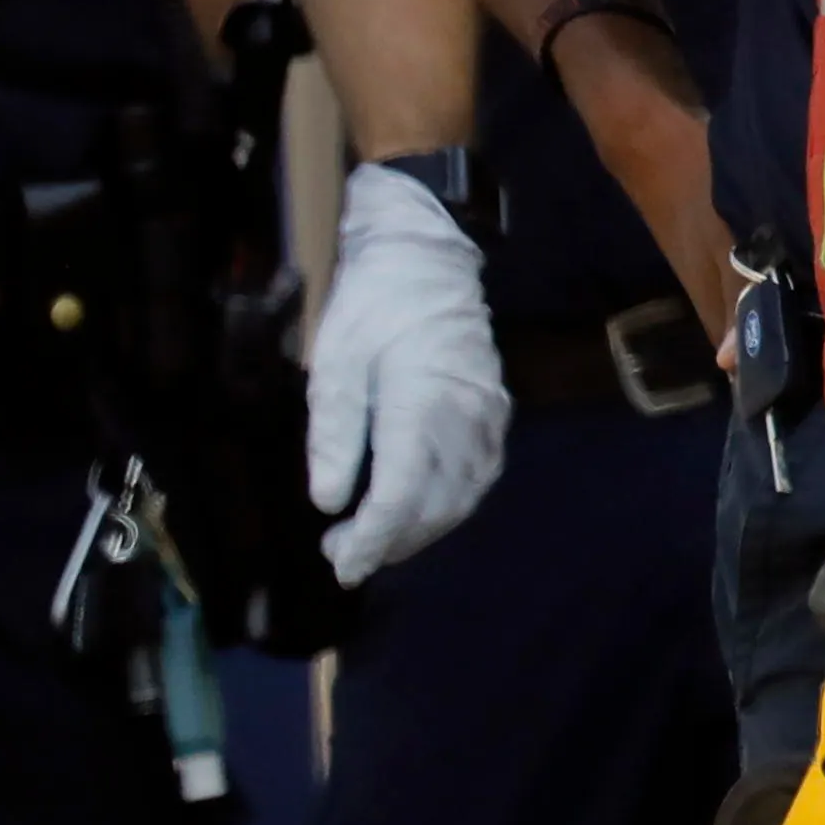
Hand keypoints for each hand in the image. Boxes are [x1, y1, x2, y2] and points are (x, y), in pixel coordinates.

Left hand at [306, 162, 511, 585]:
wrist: (431, 259)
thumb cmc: (373, 304)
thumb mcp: (334, 361)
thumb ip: (333, 434)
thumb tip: (328, 500)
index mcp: (420, 406)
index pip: (399, 496)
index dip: (370, 540)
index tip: (341, 565)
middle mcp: (464, 419)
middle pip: (432, 507)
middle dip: (389, 542)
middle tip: (342, 556)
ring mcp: (488, 417)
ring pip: (460, 498)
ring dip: (419, 530)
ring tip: (375, 540)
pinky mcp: (496, 412)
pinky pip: (478, 477)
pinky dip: (448, 505)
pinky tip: (420, 508)